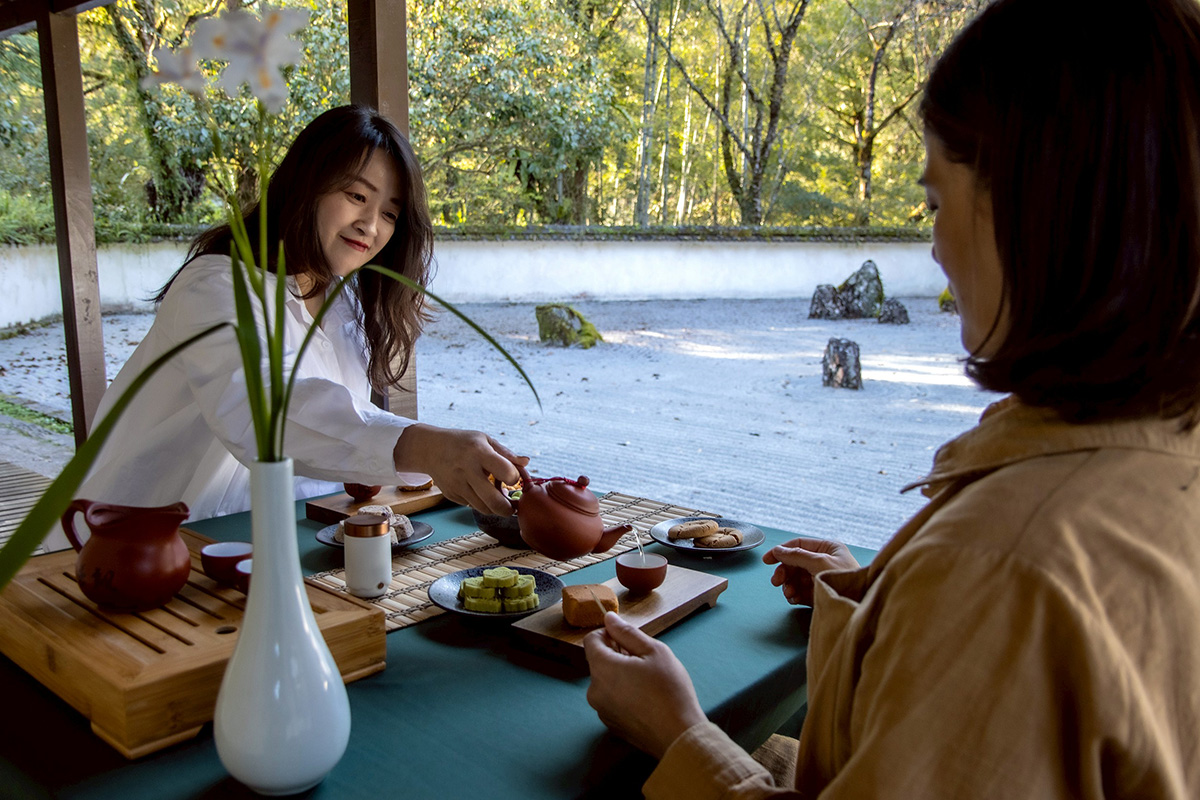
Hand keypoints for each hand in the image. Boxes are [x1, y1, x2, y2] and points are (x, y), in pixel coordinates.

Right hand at [392, 423, 526, 514]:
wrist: (430, 448)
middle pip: (494, 502)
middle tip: (513, 506)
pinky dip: (480, 503)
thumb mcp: (485, 439)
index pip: (506, 472)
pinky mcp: (451, 495)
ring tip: (498, 498)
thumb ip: (506, 454)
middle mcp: (467, 471)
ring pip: (483, 508)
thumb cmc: (462, 442)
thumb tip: (526, 463)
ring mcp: (458, 485)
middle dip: (508, 509)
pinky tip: (480, 492)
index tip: (513, 477)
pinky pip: (472, 505)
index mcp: (479, 453)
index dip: (514, 478)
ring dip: (495, 508)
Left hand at [583, 612, 706, 758]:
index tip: (629, 639)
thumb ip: (627, 632)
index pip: (591, 640)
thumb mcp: (653, 651)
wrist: (678, 734)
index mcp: (602, 668)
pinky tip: (646, 698)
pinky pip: (611, 699)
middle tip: (645, 660)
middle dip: (617, 655)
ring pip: (606, 680)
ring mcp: (601, 709)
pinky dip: (623, 693)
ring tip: (648, 680)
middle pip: (599, 661)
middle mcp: (594, 690)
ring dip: (621, 674)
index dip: (609, 633)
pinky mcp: (610, 723)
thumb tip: (609, 618)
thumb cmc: (669, 689)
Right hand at [762, 537, 858, 606]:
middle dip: (785, 572)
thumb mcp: (819, 562)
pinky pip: (802, 591)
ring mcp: (822, 578)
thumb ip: (797, 555)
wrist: (859, 603)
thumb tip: (779, 550)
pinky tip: (794, 599)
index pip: (799, 545)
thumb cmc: (846, 579)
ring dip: (789, 585)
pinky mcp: (820, 593)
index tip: (767, 560)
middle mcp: (825, 561)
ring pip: (796, 578)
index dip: (781, 551)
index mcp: (828, 548)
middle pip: (795, 563)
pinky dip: (795, 595)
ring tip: (789, 593)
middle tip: (777, 582)